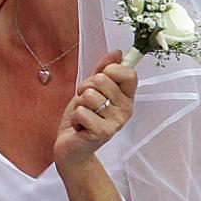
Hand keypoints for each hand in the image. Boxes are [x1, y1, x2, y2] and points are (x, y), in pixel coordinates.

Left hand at [54, 51, 136, 172]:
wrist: (71, 147)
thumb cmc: (83, 118)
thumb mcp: (92, 89)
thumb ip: (103, 71)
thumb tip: (117, 53)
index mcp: (126, 97)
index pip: (128, 73)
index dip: (111, 70)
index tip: (102, 77)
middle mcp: (125, 110)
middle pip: (102, 79)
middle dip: (86, 88)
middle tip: (86, 102)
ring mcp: (116, 122)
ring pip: (90, 94)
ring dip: (79, 103)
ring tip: (83, 115)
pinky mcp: (103, 133)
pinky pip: (82, 111)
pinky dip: (76, 117)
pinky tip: (80, 127)